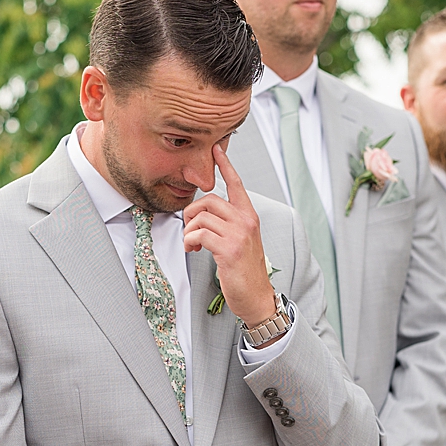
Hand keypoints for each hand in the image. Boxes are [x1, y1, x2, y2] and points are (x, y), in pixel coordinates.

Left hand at [184, 145, 277, 329]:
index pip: (236, 184)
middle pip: (209, 199)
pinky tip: (193, 250)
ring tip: (191, 244)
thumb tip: (201, 217)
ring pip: (202, 216)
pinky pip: (199, 233)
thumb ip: (226, 224)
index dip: (225, 165)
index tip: (217, 149)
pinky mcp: (230, 249)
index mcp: (249, 216)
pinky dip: (190, 241)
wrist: (256, 296)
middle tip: (189, 230)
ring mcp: (239, 234)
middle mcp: (246, 221)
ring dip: (188, 231)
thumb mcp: (239, 241)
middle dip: (191, 213)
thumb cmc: (245, 270)